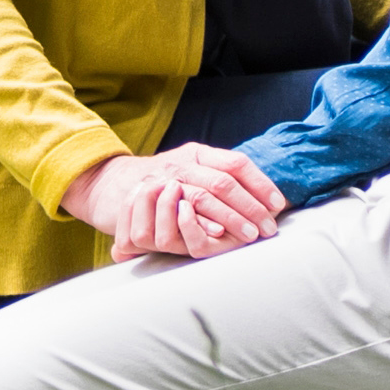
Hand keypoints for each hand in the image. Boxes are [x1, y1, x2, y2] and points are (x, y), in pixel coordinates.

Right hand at [62, 144, 285, 259]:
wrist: (112, 182)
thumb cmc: (163, 181)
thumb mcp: (191, 168)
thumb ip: (220, 175)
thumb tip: (264, 196)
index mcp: (199, 153)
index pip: (237, 163)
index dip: (260, 183)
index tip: (278, 204)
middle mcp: (184, 162)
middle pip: (225, 182)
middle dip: (250, 206)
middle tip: (268, 228)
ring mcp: (166, 180)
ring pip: (206, 196)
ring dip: (231, 218)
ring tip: (249, 235)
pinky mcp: (151, 199)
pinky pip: (180, 211)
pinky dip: (201, 223)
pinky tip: (218, 234)